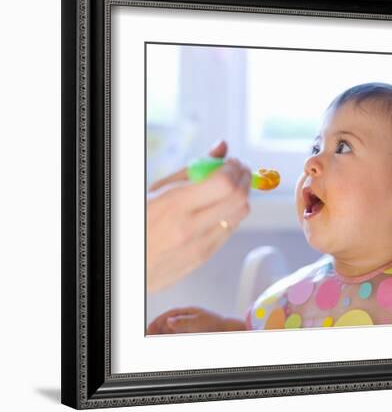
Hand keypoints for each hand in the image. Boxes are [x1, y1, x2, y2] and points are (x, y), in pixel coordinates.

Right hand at [146, 140, 250, 292]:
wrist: (128, 264)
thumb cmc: (139, 221)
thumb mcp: (157, 189)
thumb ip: (192, 168)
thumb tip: (222, 146)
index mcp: (174, 205)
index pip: (223, 184)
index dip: (233, 168)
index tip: (231, 161)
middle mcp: (190, 228)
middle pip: (238, 199)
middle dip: (244, 178)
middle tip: (238, 170)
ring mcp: (199, 246)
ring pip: (239, 215)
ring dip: (241, 196)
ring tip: (229, 187)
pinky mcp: (204, 257)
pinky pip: (230, 230)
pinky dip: (230, 213)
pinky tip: (219, 207)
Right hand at [146, 307, 245, 333]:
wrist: (226, 330)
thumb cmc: (214, 324)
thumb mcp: (198, 322)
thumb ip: (182, 322)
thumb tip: (169, 320)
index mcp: (186, 312)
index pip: (168, 315)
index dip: (158, 322)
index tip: (150, 328)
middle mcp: (185, 318)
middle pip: (167, 323)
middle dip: (157, 329)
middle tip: (149, 336)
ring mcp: (187, 325)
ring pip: (170, 330)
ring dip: (162, 334)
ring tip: (154, 339)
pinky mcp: (190, 332)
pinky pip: (176, 335)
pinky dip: (169, 338)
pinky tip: (165, 341)